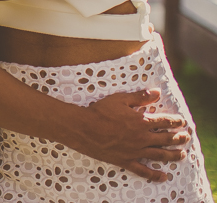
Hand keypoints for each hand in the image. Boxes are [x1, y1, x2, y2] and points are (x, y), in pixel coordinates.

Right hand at [75, 89, 189, 182]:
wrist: (83, 128)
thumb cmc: (99, 111)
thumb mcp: (119, 99)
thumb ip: (139, 97)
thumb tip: (157, 92)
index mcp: (141, 122)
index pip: (164, 121)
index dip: (176, 121)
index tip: (182, 122)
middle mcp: (142, 138)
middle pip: (166, 139)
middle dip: (178, 138)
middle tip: (186, 138)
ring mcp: (135, 151)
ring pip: (159, 155)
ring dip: (173, 155)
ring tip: (182, 155)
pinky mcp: (126, 160)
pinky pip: (143, 170)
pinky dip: (154, 175)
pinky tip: (163, 177)